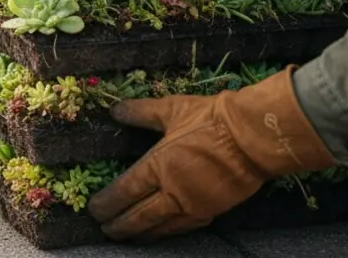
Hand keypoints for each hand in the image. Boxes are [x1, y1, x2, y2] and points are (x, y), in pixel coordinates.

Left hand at [86, 66, 335, 242]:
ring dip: (140, 234)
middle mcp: (172, 192)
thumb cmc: (211, 120)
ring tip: (127, 237)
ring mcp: (192, 206)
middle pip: (138, 217)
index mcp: (158, 166)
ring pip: (159, 228)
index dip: (107, 204)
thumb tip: (114, 110)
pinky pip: (182, 228)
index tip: (93, 210)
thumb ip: (139, 112)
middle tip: (104, 230)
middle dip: (118, 225)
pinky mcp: (211, 212)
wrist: (254, 138)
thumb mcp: (170, 109)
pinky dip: (166, 233)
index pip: (125, 192)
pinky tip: (160, 233)